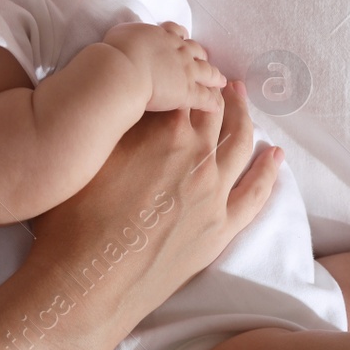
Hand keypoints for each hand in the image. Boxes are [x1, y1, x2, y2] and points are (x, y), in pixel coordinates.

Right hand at [26, 82, 281, 349]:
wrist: (87, 283)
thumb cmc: (74, 219)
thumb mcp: (90, 153)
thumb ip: (120, 122)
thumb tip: (136, 99)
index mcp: (164, 130)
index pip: (183, 90)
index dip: (184, 76)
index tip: (185, 67)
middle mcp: (197, 156)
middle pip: (215, 111)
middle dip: (217, 90)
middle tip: (218, 77)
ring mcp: (214, 194)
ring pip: (240, 144)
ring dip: (244, 116)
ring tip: (243, 98)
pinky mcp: (219, 230)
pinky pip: (255, 195)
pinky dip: (268, 172)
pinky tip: (275, 156)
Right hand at [104, 20, 225, 111]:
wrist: (123, 70)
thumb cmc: (117, 52)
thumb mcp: (122, 34)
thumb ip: (130, 36)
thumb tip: (127, 40)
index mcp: (162, 36)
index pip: (177, 33)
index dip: (181, 38)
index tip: (184, 41)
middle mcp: (178, 51)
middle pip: (196, 51)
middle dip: (201, 56)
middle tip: (204, 60)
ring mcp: (186, 71)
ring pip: (207, 72)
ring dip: (214, 77)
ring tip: (220, 81)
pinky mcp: (188, 92)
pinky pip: (205, 97)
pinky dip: (211, 101)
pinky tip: (214, 106)